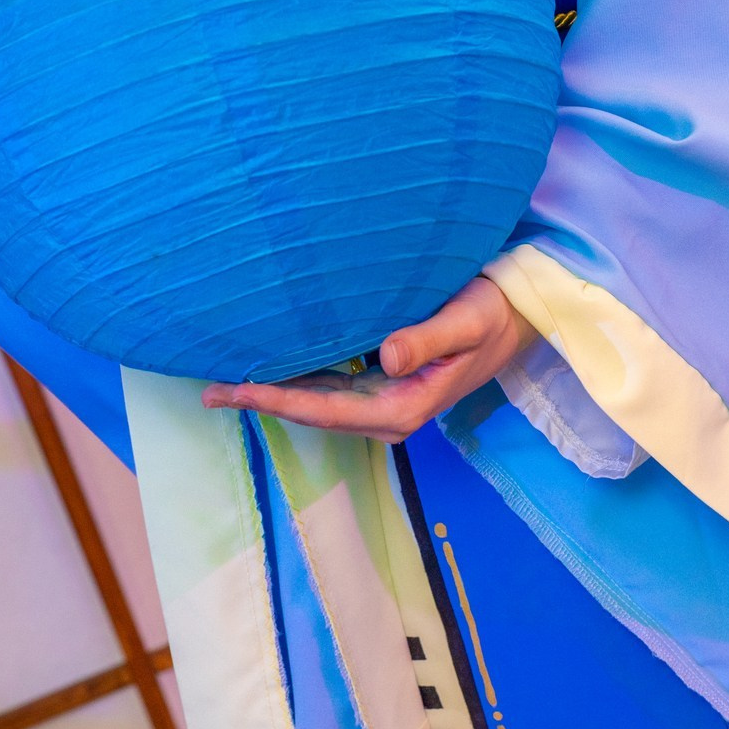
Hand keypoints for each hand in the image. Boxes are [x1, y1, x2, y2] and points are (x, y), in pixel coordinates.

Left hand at [202, 275, 536, 442]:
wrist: (519, 317)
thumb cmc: (493, 312)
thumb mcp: (466, 320)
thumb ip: (427, 339)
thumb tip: (386, 356)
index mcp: (404, 408)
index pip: (324, 409)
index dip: (276, 401)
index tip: (235, 389)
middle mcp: (389, 416)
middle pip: (312, 414)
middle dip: (262, 402)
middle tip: (209, 389)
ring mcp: (385, 406)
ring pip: (316, 406)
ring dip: (273, 396)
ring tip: (225, 384)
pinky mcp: (384, 390)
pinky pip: (330, 393)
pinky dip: (295, 384)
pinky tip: (270, 370)